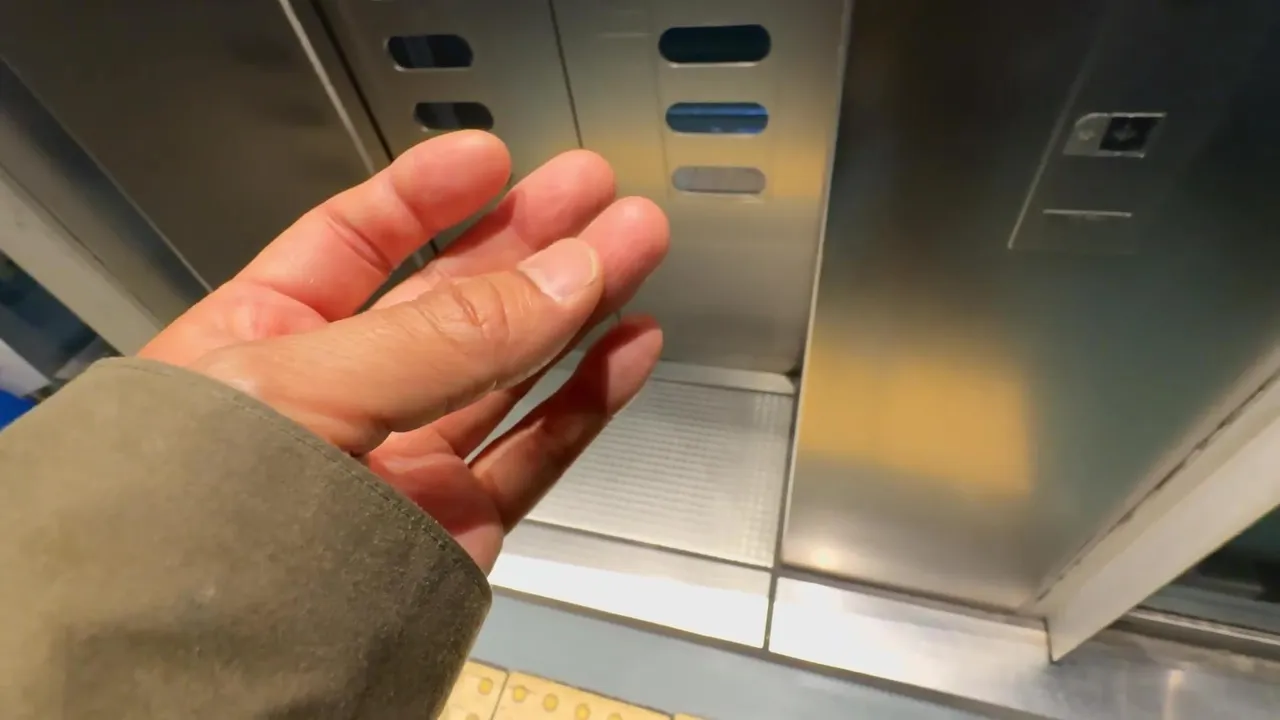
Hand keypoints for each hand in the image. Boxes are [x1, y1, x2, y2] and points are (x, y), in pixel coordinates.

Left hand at [139, 132, 668, 571]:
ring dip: (577, 305)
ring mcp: (401, 465)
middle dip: (526, 237)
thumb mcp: (305, 387)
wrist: (208, 674)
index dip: (425, 196)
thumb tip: (564, 275)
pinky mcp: (456, 528)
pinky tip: (629, 347)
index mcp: (264, 344)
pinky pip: (537, 452)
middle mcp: (339, 399)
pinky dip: (590, 400)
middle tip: (592, 190)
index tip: (492, 158)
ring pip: (508, 370)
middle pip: (451, 298)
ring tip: (635, 243)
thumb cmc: (190, 521)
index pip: (352, 245)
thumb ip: (442, 335)